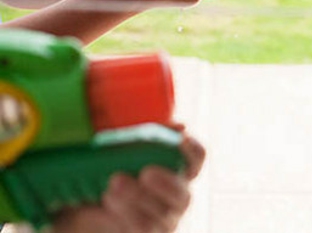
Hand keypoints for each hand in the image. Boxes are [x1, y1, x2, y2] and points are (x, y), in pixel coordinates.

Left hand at [50, 134, 205, 232]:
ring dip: (138, 198)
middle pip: (183, 194)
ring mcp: (162, 221)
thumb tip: (179, 125)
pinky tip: (108, 201)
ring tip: (113, 185)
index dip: (193, 149)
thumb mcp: (120, 149)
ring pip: (161, 215)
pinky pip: (143, 227)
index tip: (181, 138)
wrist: (78, 205)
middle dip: (166, 184)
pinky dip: (126, 214)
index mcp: (175, 169)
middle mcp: (175, 196)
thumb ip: (144, 137)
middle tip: (145, 172)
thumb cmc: (105, 172)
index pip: (196, 159)